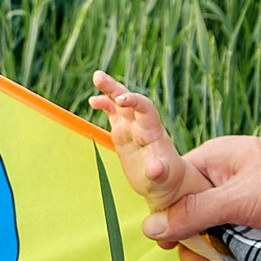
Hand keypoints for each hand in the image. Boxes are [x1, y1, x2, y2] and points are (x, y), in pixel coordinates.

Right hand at [89, 72, 201, 209]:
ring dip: (109, 90)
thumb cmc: (167, 182)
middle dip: (115, 88)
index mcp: (153, 132)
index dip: (134, 101)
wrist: (166, 183)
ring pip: (119, 104)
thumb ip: (158, 172)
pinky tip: (93, 101)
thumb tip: (155, 168)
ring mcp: (132, 128)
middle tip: (99, 76)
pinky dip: (104, 105)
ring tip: (97, 76)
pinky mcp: (123, 134)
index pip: (145, 109)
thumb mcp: (162, 179)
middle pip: (129, 101)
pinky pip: (113, 114)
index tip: (120, 99)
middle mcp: (142, 126)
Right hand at [146, 134, 260, 260]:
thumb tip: (150, 228)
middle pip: (193, 225)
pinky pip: (239, 252)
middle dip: (201, 255)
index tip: (176, 247)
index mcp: (210, 165)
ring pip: (216, 244)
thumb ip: (195, 212)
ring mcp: (239, 209)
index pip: (172, 193)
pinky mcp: (257, 229)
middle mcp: (221, 186)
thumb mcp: (237, 198)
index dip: (170, 222)